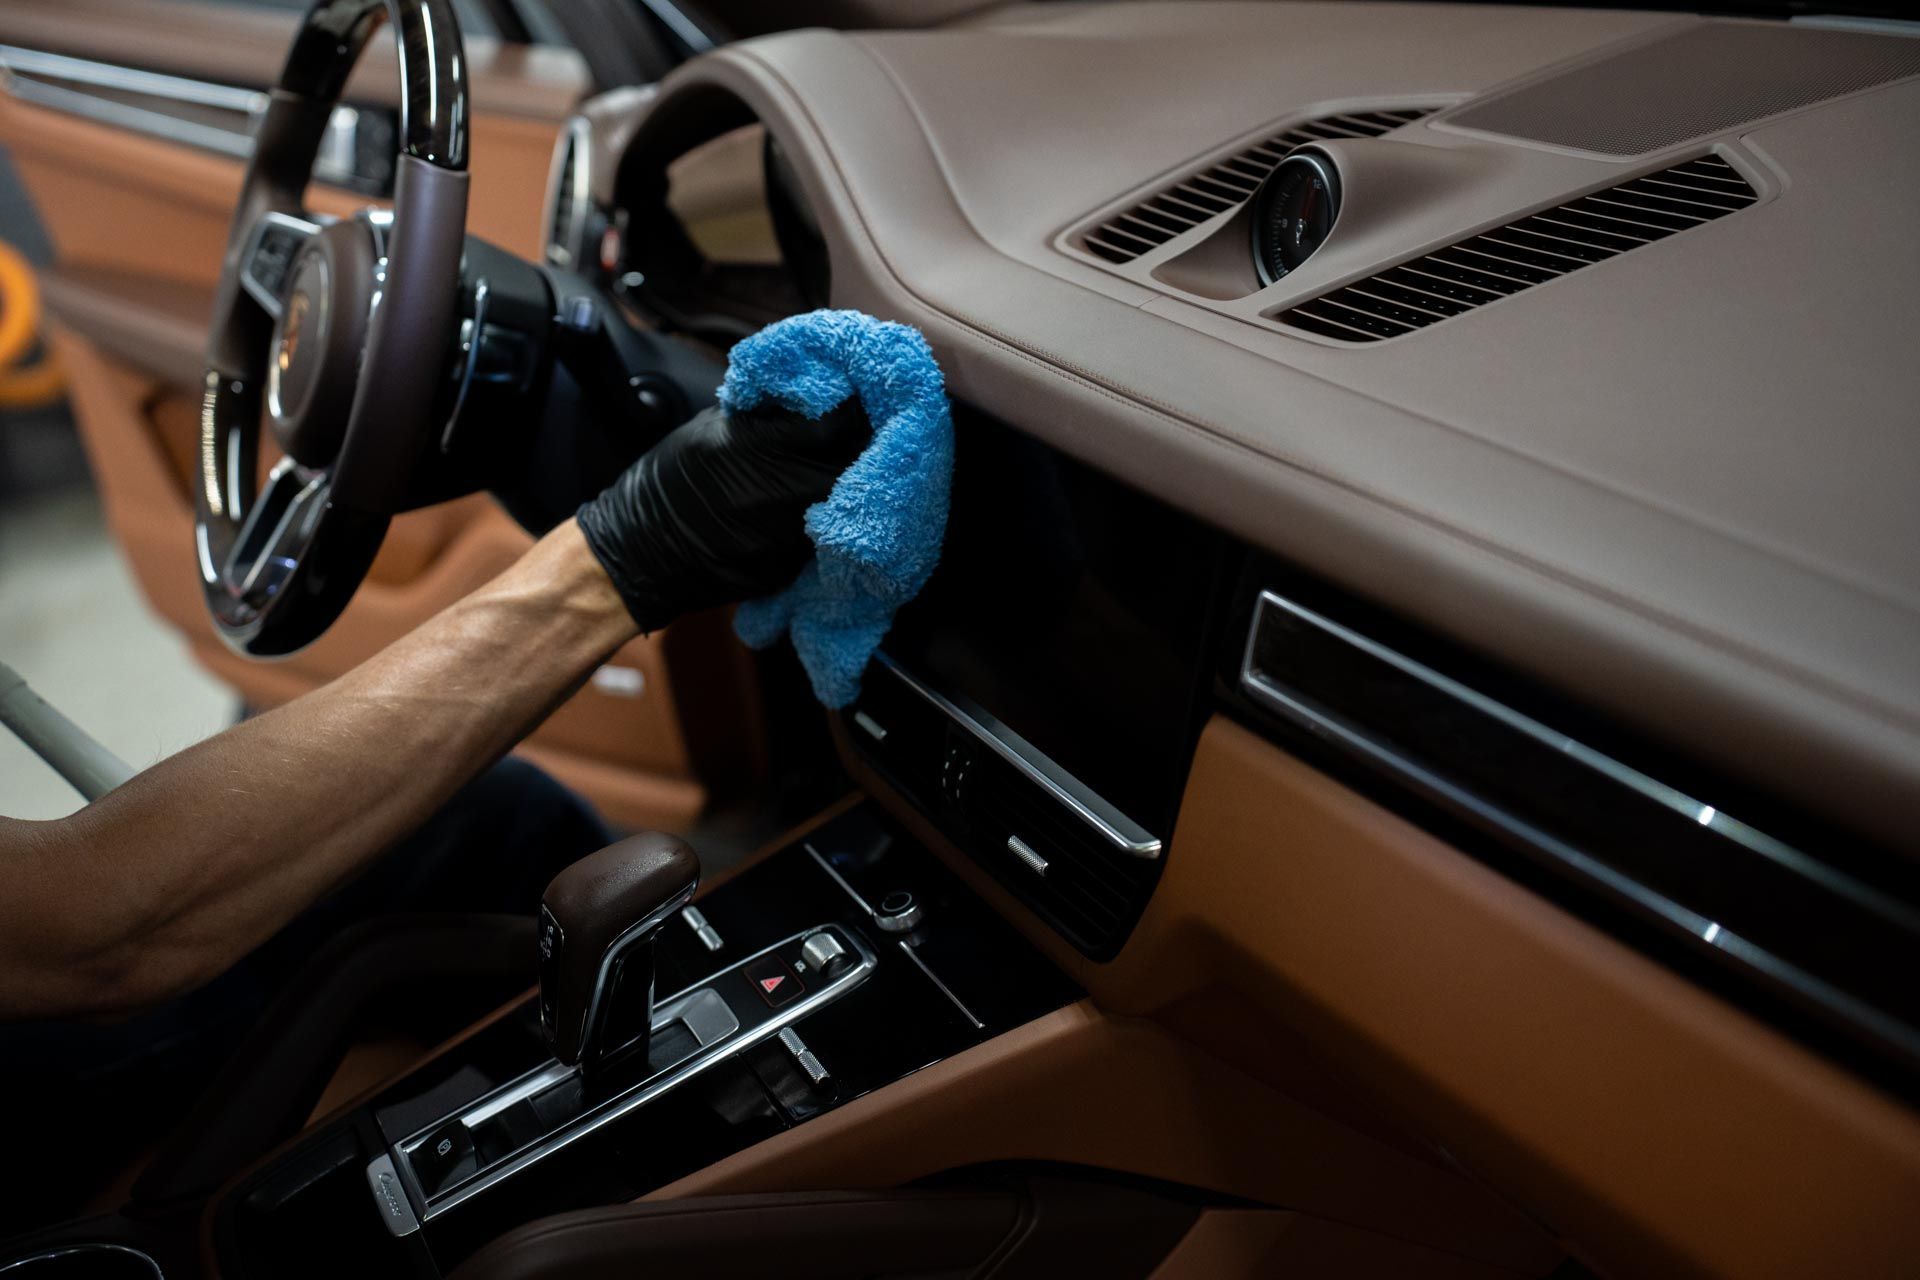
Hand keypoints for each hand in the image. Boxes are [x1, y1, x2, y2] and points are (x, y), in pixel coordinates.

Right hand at [575, 399, 871, 631]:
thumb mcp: (714, 426)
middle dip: (863, 447)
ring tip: (847, 467)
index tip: (859, 400)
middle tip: (866, 432)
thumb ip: (768, 412)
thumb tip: (815, 390)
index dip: (853, 409)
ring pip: (845, 504)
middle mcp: (778, 496)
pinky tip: (818, 507)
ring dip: (852, 483)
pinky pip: (825, 538)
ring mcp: (786, 539)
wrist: (641, 548)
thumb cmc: (673, 478)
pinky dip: (829, 519)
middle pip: (853, 466)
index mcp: (757, 449)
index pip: (835, 424)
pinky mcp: (788, 569)